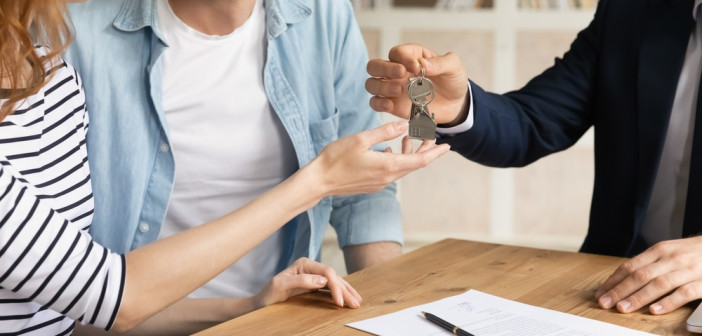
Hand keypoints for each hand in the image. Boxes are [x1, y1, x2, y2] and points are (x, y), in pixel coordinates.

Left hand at [252, 258, 361, 308]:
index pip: (326, 272)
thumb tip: (323, 280)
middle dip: (345, 290)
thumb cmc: (268, 293)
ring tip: (357, 301)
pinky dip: (340, 293)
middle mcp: (311, 267)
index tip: (340, 302)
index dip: (335, 286)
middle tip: (355, 304)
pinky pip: (331, 287)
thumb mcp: (281, 285)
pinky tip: (348, 298)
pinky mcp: (314, 284)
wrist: (261, 302)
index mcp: (304, 264)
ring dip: (346, 291)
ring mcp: (313, 275)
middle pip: (333, 276)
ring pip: (335, 281)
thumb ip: (301, 281)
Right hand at [310, 120, 449, 196]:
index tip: (447, 145)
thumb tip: (405, 125)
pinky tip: (387, 150)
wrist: (319, 181)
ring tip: (407, 139)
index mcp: (387, 166)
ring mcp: (379, 183)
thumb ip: (385, 132)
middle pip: (414, 165)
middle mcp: (387, 177)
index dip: (435, 152)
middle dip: (425, 151)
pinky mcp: (371, 185)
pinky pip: (391, 172)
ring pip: (402, 168)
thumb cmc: (336, 159)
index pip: (420, 160)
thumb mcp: (361, 139)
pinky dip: (395, 159)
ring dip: (408, 154)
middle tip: (431, 137)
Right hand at [366, 44, 468, 124]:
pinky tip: (391, 105)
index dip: (403, 58)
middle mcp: (397, 71)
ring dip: (381, 87)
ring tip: (399, 90)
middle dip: (384, 68)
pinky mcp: (392, 105)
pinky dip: (379, 104)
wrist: (455, 105)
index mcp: (410, 57)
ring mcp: (392, 88)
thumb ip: (441, 62)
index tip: (417, 68)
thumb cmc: (452, 81)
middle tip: (401, 74)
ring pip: (371, 84)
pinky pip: (375, 103)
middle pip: (375, 65)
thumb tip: (423, 64)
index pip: (396, 53)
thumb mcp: (453, 67)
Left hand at [595, 236, 701, 313]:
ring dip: (638, 297)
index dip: (613, 281)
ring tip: (623, 308)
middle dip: (620, 291)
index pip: (630, 266)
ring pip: (658, 284)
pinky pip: (684, 293)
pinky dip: (668, 302)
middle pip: (640, 275)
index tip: (600, 293)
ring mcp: (687, 270)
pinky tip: (655, 310)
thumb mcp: (668, 252)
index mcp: (659, 250)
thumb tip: (621, 279)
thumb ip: (648, 264)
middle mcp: (671, 259)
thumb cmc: (691, 252)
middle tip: (605, 303)